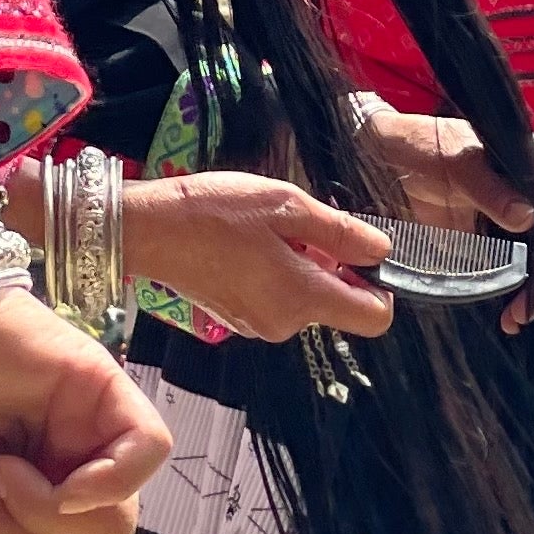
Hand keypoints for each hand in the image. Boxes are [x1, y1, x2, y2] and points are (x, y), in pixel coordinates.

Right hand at [127, 170, 395, 341]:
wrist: (152, 230)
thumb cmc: (218, 212)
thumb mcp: (287, 206)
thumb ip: (341, 232)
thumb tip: (382, 251)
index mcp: (304, 299)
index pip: (375, 317)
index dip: (379, 284)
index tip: (360, 252)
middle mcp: (286, 325)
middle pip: (338, 305)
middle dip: (332, 267)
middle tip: (299, 227)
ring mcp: (260, 327)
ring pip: (306, 300)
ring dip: (302, 268)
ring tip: (268, 232)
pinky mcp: (239, 321)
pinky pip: (278, 301)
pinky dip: (277, 275)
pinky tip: (250, 247)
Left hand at [351, 108, 533, 329]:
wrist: (389, 164)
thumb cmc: (424, 148)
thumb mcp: (454, 162)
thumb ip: (488, 187)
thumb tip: (527, 217)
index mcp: (533, 159)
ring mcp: (524, 224)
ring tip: (527, 312)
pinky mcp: (505, 250)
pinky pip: (529, 276)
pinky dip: (526, 298)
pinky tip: (512, 317)